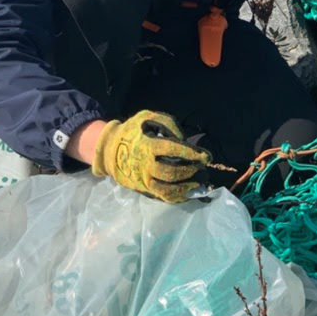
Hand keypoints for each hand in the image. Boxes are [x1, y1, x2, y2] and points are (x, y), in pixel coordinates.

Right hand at [92, 110, 210, 202]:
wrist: (110, 149)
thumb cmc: (133, 131)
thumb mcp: (147, 118)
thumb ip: (167, 124)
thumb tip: (184, 139)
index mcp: (147, 145)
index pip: (172, 150)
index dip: (191, 153)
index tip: (206, 156)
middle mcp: (145, 164)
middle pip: (171, 172)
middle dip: (191, 170)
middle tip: (202, 167)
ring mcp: (144, 179)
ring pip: (167, 189)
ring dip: (186, 186)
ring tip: (198, 182)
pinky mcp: (144, 188)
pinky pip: (163, 196)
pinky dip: (178, 197)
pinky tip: (188, 192)